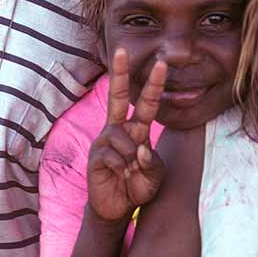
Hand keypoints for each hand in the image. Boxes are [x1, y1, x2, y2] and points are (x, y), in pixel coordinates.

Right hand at [86, 48, 166, 222]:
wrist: (117, 207)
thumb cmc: (137, 186)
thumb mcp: (154, 176)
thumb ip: (152, 162)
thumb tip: (139, 149)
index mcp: (137, 129)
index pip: (147, 103)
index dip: (154, 84)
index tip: (162, 63)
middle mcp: (120, 129)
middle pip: (119, 96)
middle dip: (120, 73)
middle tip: (120, 50)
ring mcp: (105, 140)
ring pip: (122, 137)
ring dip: (131, 159)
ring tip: (129, 173)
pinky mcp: (95, 155)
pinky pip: (112, 155)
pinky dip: (121, 168)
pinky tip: (119, 176)